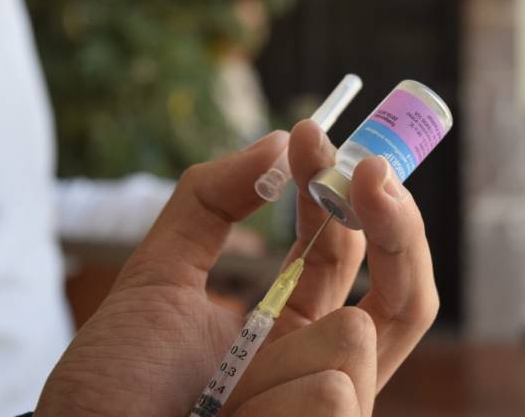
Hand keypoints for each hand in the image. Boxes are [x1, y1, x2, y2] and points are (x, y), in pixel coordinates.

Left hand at [35, 120, 438, 415]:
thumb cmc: (118, 385)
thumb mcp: (158, 276)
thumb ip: (207, 203)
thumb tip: (275, 141)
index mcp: (293, 321)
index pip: (345, 248)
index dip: (340, 189)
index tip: (313, 135)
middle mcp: (324, 359)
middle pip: (406, 291)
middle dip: (397, 223)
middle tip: (370, 172)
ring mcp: (338, 404)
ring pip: (356, 338)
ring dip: (276, 364)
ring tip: (221, 404)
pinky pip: (331, 392)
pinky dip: (269, 406)